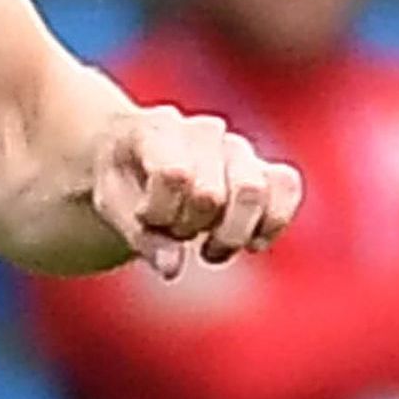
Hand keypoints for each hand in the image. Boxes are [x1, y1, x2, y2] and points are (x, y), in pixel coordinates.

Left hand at [89, 102, 299, 279]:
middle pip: (211, 195)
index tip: (143, 219)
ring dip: (230, 234)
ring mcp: (236, 148)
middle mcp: (203, 132)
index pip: (174, 175)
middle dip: (189, 229)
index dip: (159, 213)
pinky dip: (273, 223)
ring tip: (210, 249)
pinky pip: (287, 185)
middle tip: (173, 233)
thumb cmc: (122, 181)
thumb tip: (173, 268)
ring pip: (253, 192)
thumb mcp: (112, 206)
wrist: (138, 157)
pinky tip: (252, 244)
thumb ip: (140, 236)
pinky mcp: (263, 167)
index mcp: (157, 129)